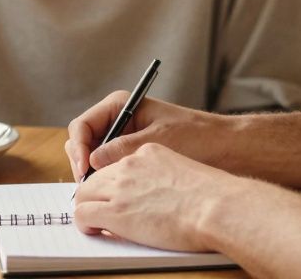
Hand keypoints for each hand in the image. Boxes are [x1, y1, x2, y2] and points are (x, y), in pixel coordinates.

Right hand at [65, 93, 226, 180]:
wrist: (223, 147)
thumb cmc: (195, 135)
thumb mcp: (156, 140)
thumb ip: (122, 149)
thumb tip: (91, 162)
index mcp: (120, 106)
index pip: (82, 125)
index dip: (77, 148)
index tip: (84, 169)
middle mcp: (117, 121)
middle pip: (82, 142)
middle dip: (81, 163)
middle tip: (87, 186)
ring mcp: (122, 139)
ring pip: (92, 159)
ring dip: (92, 174)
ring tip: (100, 192)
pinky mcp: (130, 157)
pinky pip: (108, 168)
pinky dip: (106, 180)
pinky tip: (112, 194)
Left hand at [73, 143, 249, 251]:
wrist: (216, 206)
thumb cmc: (213, 195)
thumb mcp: (184, 172)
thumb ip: (163, 177)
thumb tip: (158, 196)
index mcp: (148, 153)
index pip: (115, 163)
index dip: (111, 183)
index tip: (115, 196)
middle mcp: (131, 165)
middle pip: (95, 176)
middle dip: (93, 194)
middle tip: (100, 211)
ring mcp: (121, 187)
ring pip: (83, 193)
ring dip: (88, 207)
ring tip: (96, 222)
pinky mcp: (116, 211)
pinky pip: (83, 213)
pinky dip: (84, 223)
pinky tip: (95, 229)